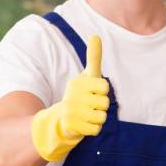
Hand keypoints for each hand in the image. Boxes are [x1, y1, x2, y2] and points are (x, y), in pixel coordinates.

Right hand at [31, 35, 109, 161]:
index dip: (102, 91)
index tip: (92, 91)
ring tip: (86, 115)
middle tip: (88, 105)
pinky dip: (93, 129)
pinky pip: (96, 129)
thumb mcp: (86, 75)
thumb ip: (93, 57)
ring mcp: (71, 111)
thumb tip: (95, 35)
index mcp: (78, 82)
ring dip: (97, 118)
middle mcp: (73, 96)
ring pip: (102, 117)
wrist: (60, 119)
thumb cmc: (79, 94)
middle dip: (100, 106)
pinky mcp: (72, 126)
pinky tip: (83, 124)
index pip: (105, 86)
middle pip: (105, 103)